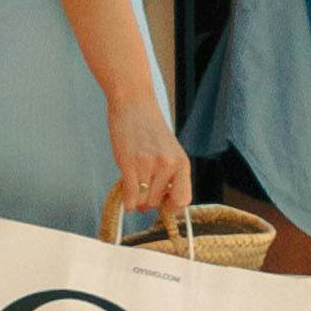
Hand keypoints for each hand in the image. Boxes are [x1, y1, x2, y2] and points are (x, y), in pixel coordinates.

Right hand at [105, 97, 193, 228]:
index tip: (163, 206)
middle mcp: (168, 165)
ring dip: (137, 200)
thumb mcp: (169, 151)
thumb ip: (169, 174)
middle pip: (158, 202)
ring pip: (143, 201)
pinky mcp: (130, 164)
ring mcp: (149, 165)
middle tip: (142, 191)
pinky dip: (127, 202)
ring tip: (134, 188)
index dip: (172, 207)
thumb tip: (161, 203)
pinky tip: (126, 198)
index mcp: (182, 163)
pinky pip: (130, 196)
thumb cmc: (149, 127)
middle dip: (149, 201)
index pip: (184, 199)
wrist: (134, 103)